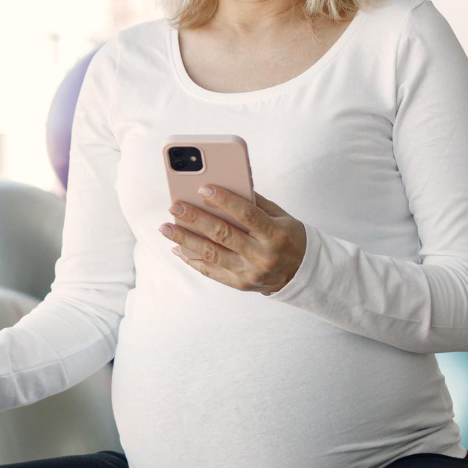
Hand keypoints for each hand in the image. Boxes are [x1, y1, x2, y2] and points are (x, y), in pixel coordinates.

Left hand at [158, 186, 306, 294]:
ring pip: (211, 254)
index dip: (225, 201)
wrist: (302, 272)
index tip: (203, 188)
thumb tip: (223, 183)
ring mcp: (249, 273)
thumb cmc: (287, 236)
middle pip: (223, 235)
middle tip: (174, 207)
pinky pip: (210, 271)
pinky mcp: (239, 284)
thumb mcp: (279, 216)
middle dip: (195, 219)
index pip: (247, 215)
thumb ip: (253, 202)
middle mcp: (262, 256)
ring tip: (165, 228)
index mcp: (275, 234)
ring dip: (185, 240)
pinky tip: (176, 247)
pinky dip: (191, 258)